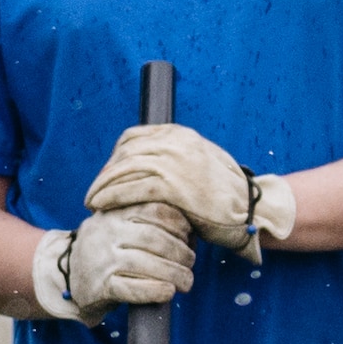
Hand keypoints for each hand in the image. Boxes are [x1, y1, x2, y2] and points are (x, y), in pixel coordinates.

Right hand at [30, 203, 195, 319]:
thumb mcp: (117, 224)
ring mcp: (102, 260)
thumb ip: (144, 219)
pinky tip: (168, 292)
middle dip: (180, 253)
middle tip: (190, 264)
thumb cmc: (104, 250)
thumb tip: (191, 230)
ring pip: (146, 264)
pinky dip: (155, 291)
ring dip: (174, 274)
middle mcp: (107, 233)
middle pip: (154, 239)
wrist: (63, 274)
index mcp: (114, 213)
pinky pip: (132, 289)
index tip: (189, 236)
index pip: (154, 210)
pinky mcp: (100, 287)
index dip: (178, 224)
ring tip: (186, 282)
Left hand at [84, 120, 291, 256]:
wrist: (250, 208)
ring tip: (92, 201)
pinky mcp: (172, 186)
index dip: (115, 156)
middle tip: (94, 191)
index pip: (134, 137)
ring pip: (124, 170)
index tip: (107, 173)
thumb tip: (148, 164)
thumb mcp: (200, 162)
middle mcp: (175, 143)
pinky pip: (131, 189)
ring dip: (102, 187)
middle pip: (125, 154)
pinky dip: (112, 197)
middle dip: (105, 174)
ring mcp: (173, 163)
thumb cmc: (225, 193)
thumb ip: (175, 158)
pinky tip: (101, 205)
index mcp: (180, 134)